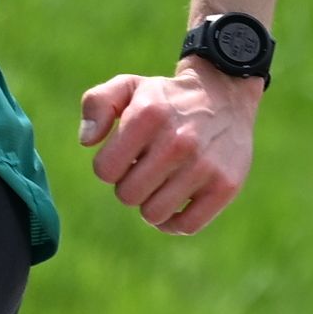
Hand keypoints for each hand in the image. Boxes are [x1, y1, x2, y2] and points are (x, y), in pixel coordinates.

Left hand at [77, 64, 257, 235]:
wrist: (224, 96)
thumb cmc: (166, 99)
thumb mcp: (129, 87)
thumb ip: (97, 104)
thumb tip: (87, 141)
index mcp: (148, 114)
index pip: (105, 170)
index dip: (111, 166)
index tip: (127, 156)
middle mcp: (177, 141)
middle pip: (128, 195)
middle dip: (131, 185)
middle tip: (147, 168)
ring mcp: (204, 165)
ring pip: (154, 214)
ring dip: (152, 203)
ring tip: (162, 182)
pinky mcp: (225, 186)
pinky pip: (186, 226)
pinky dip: (174, 223)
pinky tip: (175, 203)